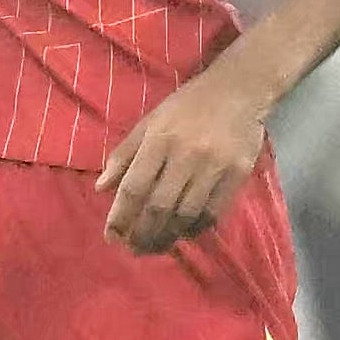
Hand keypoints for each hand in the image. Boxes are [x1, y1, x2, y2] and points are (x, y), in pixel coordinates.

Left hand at [95, 64, 272, 254]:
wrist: (238, 90)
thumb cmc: (187, 106)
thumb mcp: (150, 122)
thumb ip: (124, 154)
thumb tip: (101, 188)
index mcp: (159, 139)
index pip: (134, 187)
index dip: (120, 216)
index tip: (111, 235)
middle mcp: (186, 154)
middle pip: (159, 206)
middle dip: (142, 234)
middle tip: (133, 250)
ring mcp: (214, 166)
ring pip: (186, 214)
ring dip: (168, 236)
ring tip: (155, 247)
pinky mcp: (237, 174)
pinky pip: (214, 212)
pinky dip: (196, 228)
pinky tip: (184, 234)